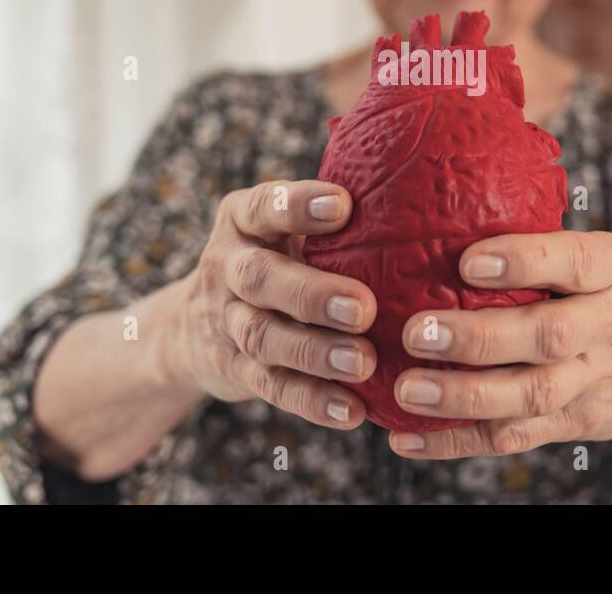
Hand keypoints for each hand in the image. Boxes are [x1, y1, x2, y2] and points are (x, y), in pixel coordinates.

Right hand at [168, 179, 377, 429]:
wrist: (190, 327)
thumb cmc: (273, 260)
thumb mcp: (282, 230)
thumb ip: (331, 221)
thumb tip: (421, 202)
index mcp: (243, 221)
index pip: (264, 206)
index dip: (299, 206)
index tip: (343, 206)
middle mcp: (227, 267)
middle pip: (259, 278)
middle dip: (311, 293)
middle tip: (363, 307)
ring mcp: (225, 321)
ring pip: (264, 337)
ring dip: (315, 352)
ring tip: (364, 362)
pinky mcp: (234, 369)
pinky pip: (272, 386)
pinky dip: (312, 400)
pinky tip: (352, 410)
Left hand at [385, 230, 611, 458]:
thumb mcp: (603, 255)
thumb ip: (545, 244)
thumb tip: (447, 210)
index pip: (574, 262)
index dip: (522, 262)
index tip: (468, 262)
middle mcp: (608, 325)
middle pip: (547, 337)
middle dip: (478, 338)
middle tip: (416, 332)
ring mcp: (593, 380)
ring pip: (530, 395)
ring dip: (464, 397)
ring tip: (409, 390)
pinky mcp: (575, 423)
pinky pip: (514, 437)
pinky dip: (458, 441)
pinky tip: (409, 438)